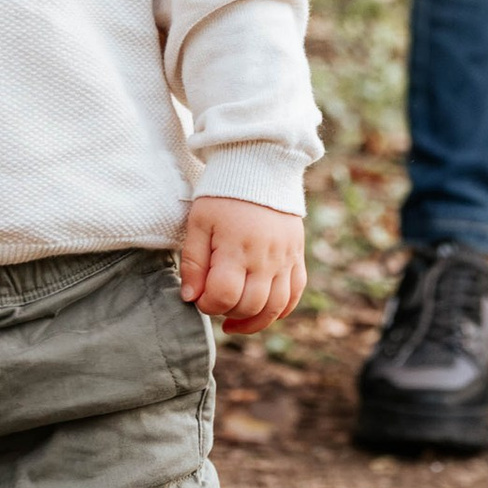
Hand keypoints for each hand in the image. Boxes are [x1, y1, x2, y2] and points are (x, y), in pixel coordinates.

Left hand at [178, 195, 306, 331]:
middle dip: (227, 312)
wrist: (260, 166)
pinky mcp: (296, 256)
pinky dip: (280, 310)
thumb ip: (193, 262)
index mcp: (236, 248)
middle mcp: (265, 257)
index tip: (198, 296)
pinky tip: (261, 313)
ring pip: (275, 307)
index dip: (207, 305)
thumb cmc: (222, 195)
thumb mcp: (199, 223)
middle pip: (249, 306)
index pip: (223, 296)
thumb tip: (191, 298)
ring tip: (233, 321)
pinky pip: (295, 294)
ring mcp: (285, 259)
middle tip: (214, 301)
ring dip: (253, 321)